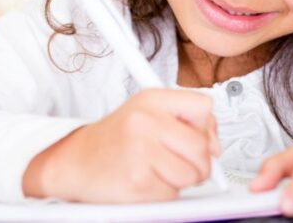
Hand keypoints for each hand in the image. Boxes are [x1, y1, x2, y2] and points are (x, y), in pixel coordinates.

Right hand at [22, 88, 220, 202]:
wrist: (77, 161)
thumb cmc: (115, 139)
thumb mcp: (147, 114)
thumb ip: (185, 121)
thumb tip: (216, 145)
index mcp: (151, 99)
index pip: (204, 107)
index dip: (207, 128)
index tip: (196, 137)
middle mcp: (145, 120)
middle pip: (202, 146)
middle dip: (199, 162)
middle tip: (180, 163)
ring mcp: (141, 150)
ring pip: (192, 174)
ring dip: (182, 180)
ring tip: (159, 171)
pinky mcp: (138, 180)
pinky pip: (173, 193)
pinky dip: (163, 193)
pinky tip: (145, 181)